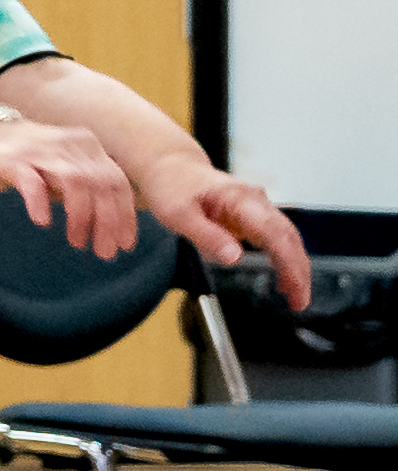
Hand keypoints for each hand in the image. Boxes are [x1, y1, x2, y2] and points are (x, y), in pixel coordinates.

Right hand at [0, 115, 139, 257]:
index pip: (117, 182)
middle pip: (101, 184)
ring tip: (77, 242)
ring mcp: (43, 151)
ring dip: (80, 216)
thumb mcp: (65, 165)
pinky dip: (40, 202)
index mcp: (88, 147)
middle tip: (103, 252)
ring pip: (75, 183)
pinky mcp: (14, 160)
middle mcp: (71, 145)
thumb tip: (109, 224)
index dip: (124, 215)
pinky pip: (32, 182)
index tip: (124, 244)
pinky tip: (43, 221)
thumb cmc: (26, 157)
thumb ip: (87, 184)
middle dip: (107, 221)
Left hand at [140, 155, 311, 307]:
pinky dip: (284, 259)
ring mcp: (258, 207)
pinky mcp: (254, 215)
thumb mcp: (178, 215)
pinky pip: (276, 238)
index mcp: (240, 198)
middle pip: (288, 237)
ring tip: (295, 297)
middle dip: (299, 270)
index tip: (294, 286)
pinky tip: (284, 279)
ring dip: (295, 266)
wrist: (171, 168)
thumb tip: (234, 258)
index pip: (275, 232)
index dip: (289, 261)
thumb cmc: (172, 188)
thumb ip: (206, 236)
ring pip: (287, 238)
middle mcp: (256, 200)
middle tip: (300, 301)